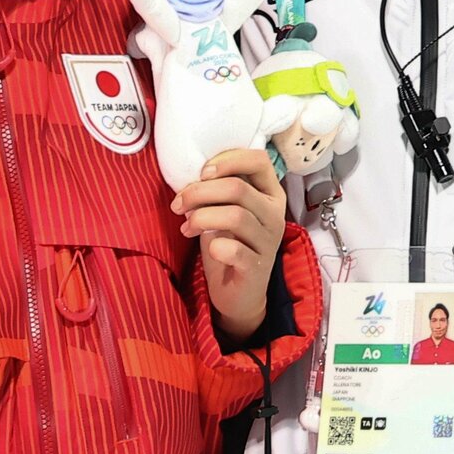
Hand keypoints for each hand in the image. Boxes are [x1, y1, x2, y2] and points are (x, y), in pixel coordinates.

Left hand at [170, 149, 286, 343]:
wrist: (240, 293)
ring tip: (186, 226)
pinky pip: (235, 250)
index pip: (259, 160)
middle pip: (238, 188)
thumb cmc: (230, 243)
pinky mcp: (257, 268)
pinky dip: (214, 246)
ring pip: (235, 216)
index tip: (202, 172)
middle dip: (200, 192)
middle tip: (178, 204)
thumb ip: (219, 190)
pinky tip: (207, 248)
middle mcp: (275, 214)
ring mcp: (269, 242)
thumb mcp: (227, 210)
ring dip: (201, 217)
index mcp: (270, 193)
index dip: (228, 160)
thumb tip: (190, 175)